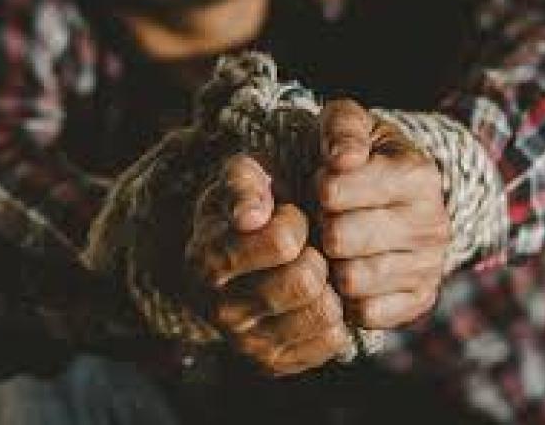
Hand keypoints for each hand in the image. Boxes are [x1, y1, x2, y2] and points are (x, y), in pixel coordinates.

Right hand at [188, 154, 349, 375]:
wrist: (227, 258)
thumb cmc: (246, 210)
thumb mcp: (240, 179)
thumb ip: (244, 184)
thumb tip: (251, 216)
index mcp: (208, 258)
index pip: (283, 241)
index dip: (297, 222)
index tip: (289, 218)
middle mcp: (221, 308)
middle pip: (306, 281)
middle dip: (318, 256)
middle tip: (308, 248)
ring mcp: (247, 343)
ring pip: (323, 314)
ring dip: (330, 288)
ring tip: (313, 272)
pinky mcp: (274, 364)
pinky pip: (332, 342)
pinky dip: (336, 318)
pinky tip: (317, 299)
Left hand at [317, 100, 450, 328]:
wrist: (397, 194)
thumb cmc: (362, 156)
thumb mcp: (350, 123)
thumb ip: (341, 128)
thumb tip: (342, 161)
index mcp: (418, 175)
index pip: (333, 192)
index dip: (316, 187)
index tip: (324, 182)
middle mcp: (433, 225)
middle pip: (339, 240)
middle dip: (321, 227)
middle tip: (326, 217)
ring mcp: (430, 267)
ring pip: (351, 281)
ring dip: (331, 265)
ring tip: (336, 245)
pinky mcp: (420, 301)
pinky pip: (366, 314)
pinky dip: (348, 300)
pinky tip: (348, 272)